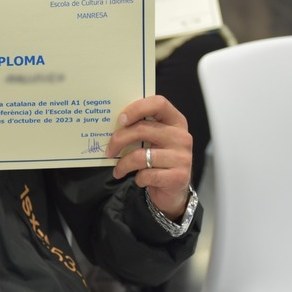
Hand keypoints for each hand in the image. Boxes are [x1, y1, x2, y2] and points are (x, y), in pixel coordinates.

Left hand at [106, 94, 192, 219]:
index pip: (158, 103)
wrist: (174, 188)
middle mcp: (181, 136)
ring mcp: (182, 157)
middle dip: (119, 140)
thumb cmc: (159, 158)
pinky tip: (139, 179)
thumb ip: (142, 128)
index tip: (121, 120)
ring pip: (140, 156)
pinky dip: (138, 179)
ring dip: (123, 165)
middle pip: (142, 129)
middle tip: (109, 151)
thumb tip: (112, 125)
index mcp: (175, 121)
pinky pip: (147, 175)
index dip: (137, 108)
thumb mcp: (155, 139)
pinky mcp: (178, 176)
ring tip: (118, 170)